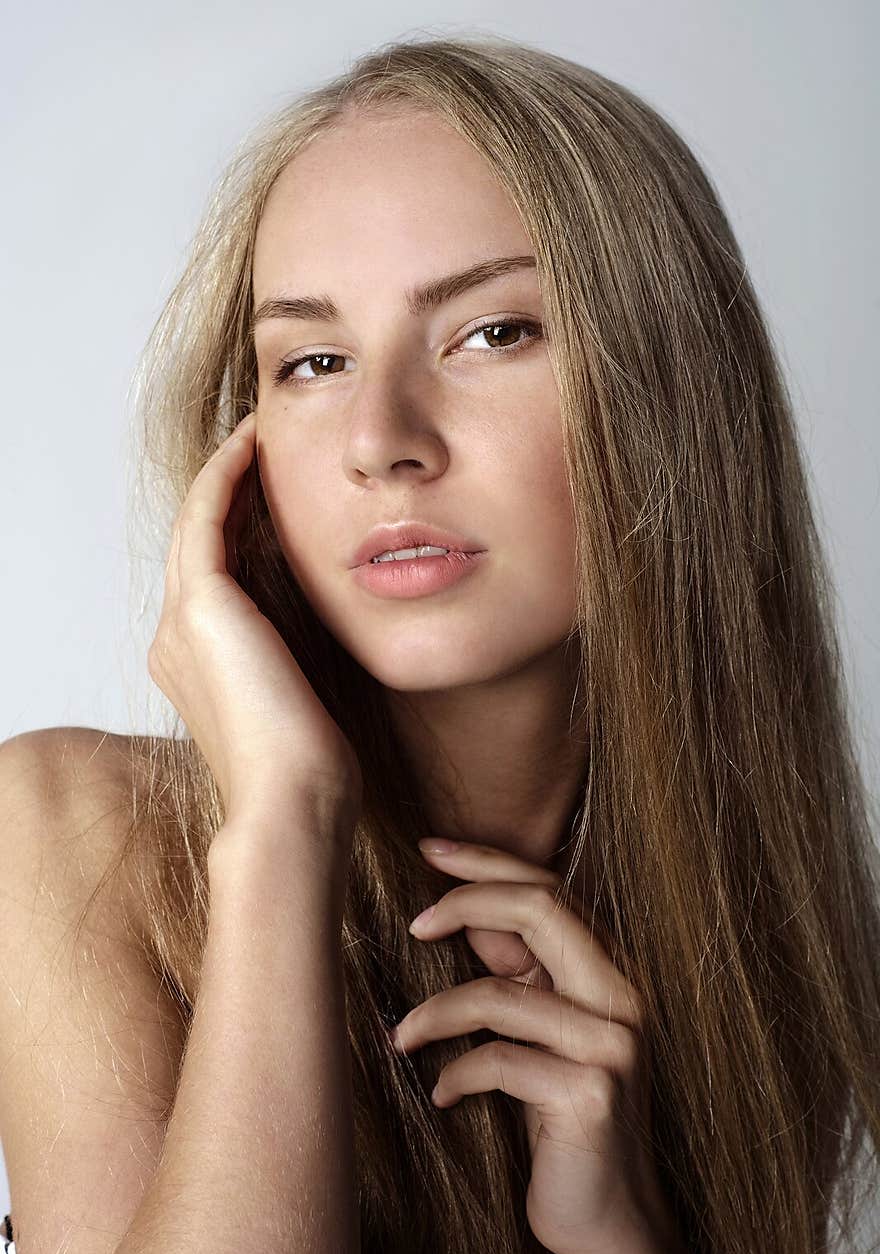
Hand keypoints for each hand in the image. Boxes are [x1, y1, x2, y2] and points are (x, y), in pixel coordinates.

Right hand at [147, 413, 362, 819]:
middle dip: (226, 491)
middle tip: (261, 445)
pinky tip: (253, 445)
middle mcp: (175, 639)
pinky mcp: (200, 605)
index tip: (273, 492)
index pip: (212, 575)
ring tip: (257, 434)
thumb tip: (341, 628)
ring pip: (195, 522)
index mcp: (196, 664)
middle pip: (196, 542)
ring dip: (224, 473)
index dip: (235, 526)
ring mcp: (179, 622)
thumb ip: (304, 657)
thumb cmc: (312, 769)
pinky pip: (206, 516)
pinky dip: (226, 476)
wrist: (292, 801)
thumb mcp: (307, 699)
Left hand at [390, 837, 689, 1253]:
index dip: (487, 862)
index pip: (550, 890)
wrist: (609, 1222)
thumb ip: (521, 976)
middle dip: (466, 900)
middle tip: (412, 922)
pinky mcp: (590, 1095)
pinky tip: (441, 1097)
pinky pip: (496, 1060)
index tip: (429, 848)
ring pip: (499, 993)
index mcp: (609, 976)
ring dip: (434, 1014)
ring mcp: (612, 1047)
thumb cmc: (563, 1124)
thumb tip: (468, 915)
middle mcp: (622, 1000)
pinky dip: (455, 1074)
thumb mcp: (542, 1039)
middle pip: (540, 909)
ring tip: (404, 1038)